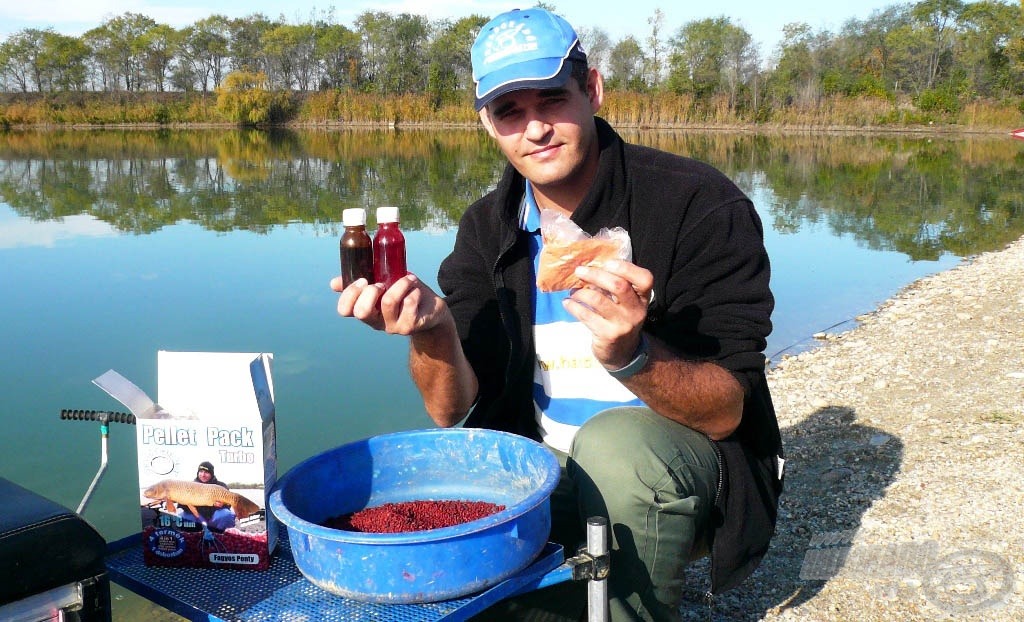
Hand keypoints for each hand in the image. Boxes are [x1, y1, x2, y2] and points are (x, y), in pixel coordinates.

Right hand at [330, 274, 448, 335]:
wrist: (431, 309)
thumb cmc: (403, 294)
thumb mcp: (382, 284)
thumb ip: (362, 282)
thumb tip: (333, 283)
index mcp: (365, 310)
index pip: (345, 310)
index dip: (350, 294)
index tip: (362, 280)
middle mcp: (376, 322)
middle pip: (361, 312)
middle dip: (370, 292)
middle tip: (381, 283)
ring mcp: (393, 326)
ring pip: (388, 302)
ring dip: (399, 284)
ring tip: (409, 279)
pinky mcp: (410, 326)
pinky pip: (408, 303)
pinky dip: (413, 291)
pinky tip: (417, 290)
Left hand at [562, 259, 653, 368]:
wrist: (622, 353)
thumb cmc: (620, 319)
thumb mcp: (626, 303)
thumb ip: (616, 285)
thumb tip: (589, 266)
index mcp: (642, 298)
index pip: (645, 279)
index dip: (626, 267)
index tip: (607, 263)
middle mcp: (636, 311)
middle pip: (619, 286)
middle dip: (596, 275)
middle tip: (579, 271)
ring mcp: (622, 324)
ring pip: (598, 300)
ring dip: (581, 292)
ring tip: (573, 291)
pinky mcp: (607, 335)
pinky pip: (586, 315)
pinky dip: (573, 306)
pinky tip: (567, 303)